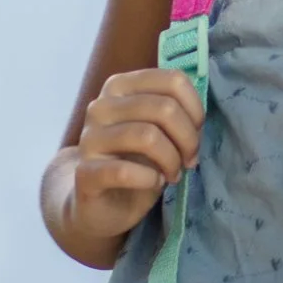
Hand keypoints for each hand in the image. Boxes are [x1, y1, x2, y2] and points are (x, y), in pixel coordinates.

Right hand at [66, 66, 202, 242]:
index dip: (195, 108)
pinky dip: (150, 179)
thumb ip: (175, 114)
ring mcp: (89, 139)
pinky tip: (154, 182)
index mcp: (120, 86)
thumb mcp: (158, 130)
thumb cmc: (134, 160)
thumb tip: (198, 118)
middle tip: (189, 159)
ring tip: (174, 174)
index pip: (172, 80)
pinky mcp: (84, 172)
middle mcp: (101, 106)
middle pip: (164, 107)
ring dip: (171, 160)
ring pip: (147, 136)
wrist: (100, 202)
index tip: (197, 132)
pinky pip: (125, 171)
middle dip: (188, 138)